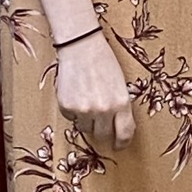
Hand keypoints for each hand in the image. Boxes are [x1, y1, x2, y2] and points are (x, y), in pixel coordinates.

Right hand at [55, 32, 135, 149]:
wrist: (81, 46)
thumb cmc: (103, 62)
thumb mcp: (120, 85)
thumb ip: (119, 107)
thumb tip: (116, 128)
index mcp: (121, 103)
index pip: (124, 134)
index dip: (122, 142)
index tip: (119, 145)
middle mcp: (103, 110)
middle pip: (102, 136)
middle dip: (102, 131)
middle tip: (100, 123)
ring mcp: (84, 109)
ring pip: (85, 129)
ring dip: (87, 121)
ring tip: (87, 101)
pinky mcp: (67, 106)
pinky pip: (71, 118)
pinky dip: (73, 111)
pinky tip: (76, 94)